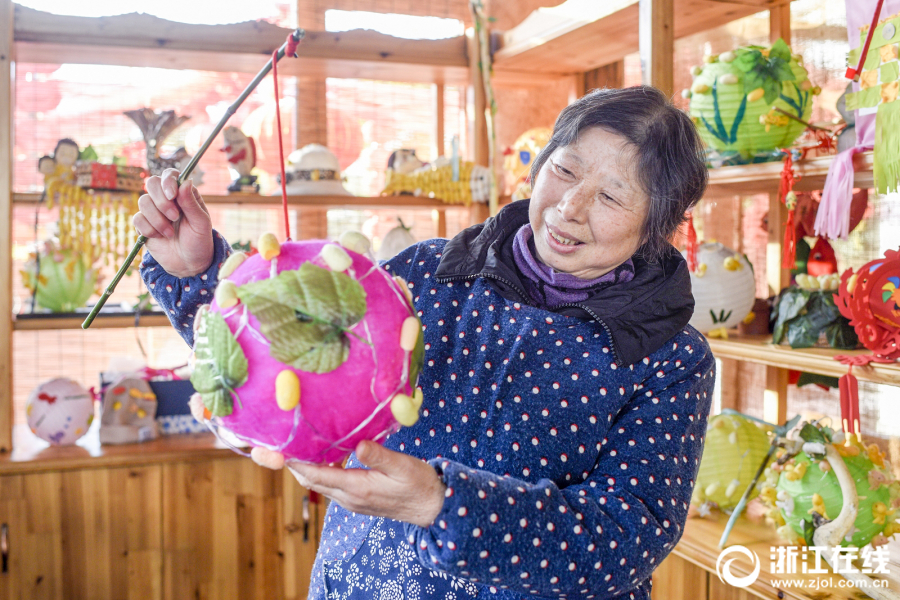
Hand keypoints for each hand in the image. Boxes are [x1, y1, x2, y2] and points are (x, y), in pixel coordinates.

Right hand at [133, 169, 213, 277]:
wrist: (189, 264)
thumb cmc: (199, 242)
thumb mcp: (201, 223)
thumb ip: (191, 203)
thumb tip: (185, 181)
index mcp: (183, 194)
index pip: (170, 175)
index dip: (167, 181)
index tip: (172, 195)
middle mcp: (167, 199)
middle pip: (151, 183)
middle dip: (161, 202)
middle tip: (174, 217)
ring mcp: (154, 211)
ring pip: (143, 201)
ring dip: (157, 219)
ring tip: (170, 233)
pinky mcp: (144, 224)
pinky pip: (137, 219)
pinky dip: (149, 229)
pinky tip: (160, 237)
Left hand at [251, 441, 446, 527]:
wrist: (432, 508)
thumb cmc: (420, 485)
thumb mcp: (403, 466)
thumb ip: (379, 455)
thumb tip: (359, 444)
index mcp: (357, 488)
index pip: (316, 475)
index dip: (295, 461)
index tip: (278, 446)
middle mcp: (348, 498)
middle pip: (310, 481)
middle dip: (294, 463)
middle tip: (280, 441)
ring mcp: (351, 501)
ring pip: (318, 483)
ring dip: (306, 466)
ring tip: (298, 442)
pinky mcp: (356, 499)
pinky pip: (330, 485)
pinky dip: (320, 470)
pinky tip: (325, 453)